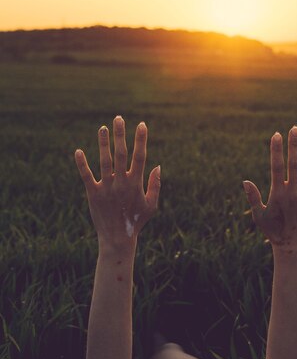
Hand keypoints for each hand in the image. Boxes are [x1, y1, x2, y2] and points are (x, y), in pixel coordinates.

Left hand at [75, 116, 160, 250]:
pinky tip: (78, 151)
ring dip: (103, 143)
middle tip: (119, 118)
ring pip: (105, 161)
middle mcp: (121, 183)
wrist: (118, 239)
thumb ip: (155, 185)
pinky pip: (86, 176)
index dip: (141, 140)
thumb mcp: (152, 205)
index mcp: (136, 183)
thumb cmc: (136, 221)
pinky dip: (82, 164)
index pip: (140, 156)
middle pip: (121, 153)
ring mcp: (106, 188)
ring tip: (102, 128)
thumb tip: (158, 165)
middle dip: (120, 135)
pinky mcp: (93, 194)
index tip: (142, 124)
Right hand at [243, 126, 296, 255]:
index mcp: (278, 195)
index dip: (276, 150)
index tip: (276, 135)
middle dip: (293, 145)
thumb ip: (253, 198)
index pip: (277, 167)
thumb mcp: (259, 216)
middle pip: (293, 164)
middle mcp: (293, 194)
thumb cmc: (272, 231)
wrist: (293, 247)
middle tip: (294, 128)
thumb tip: (245, 181)